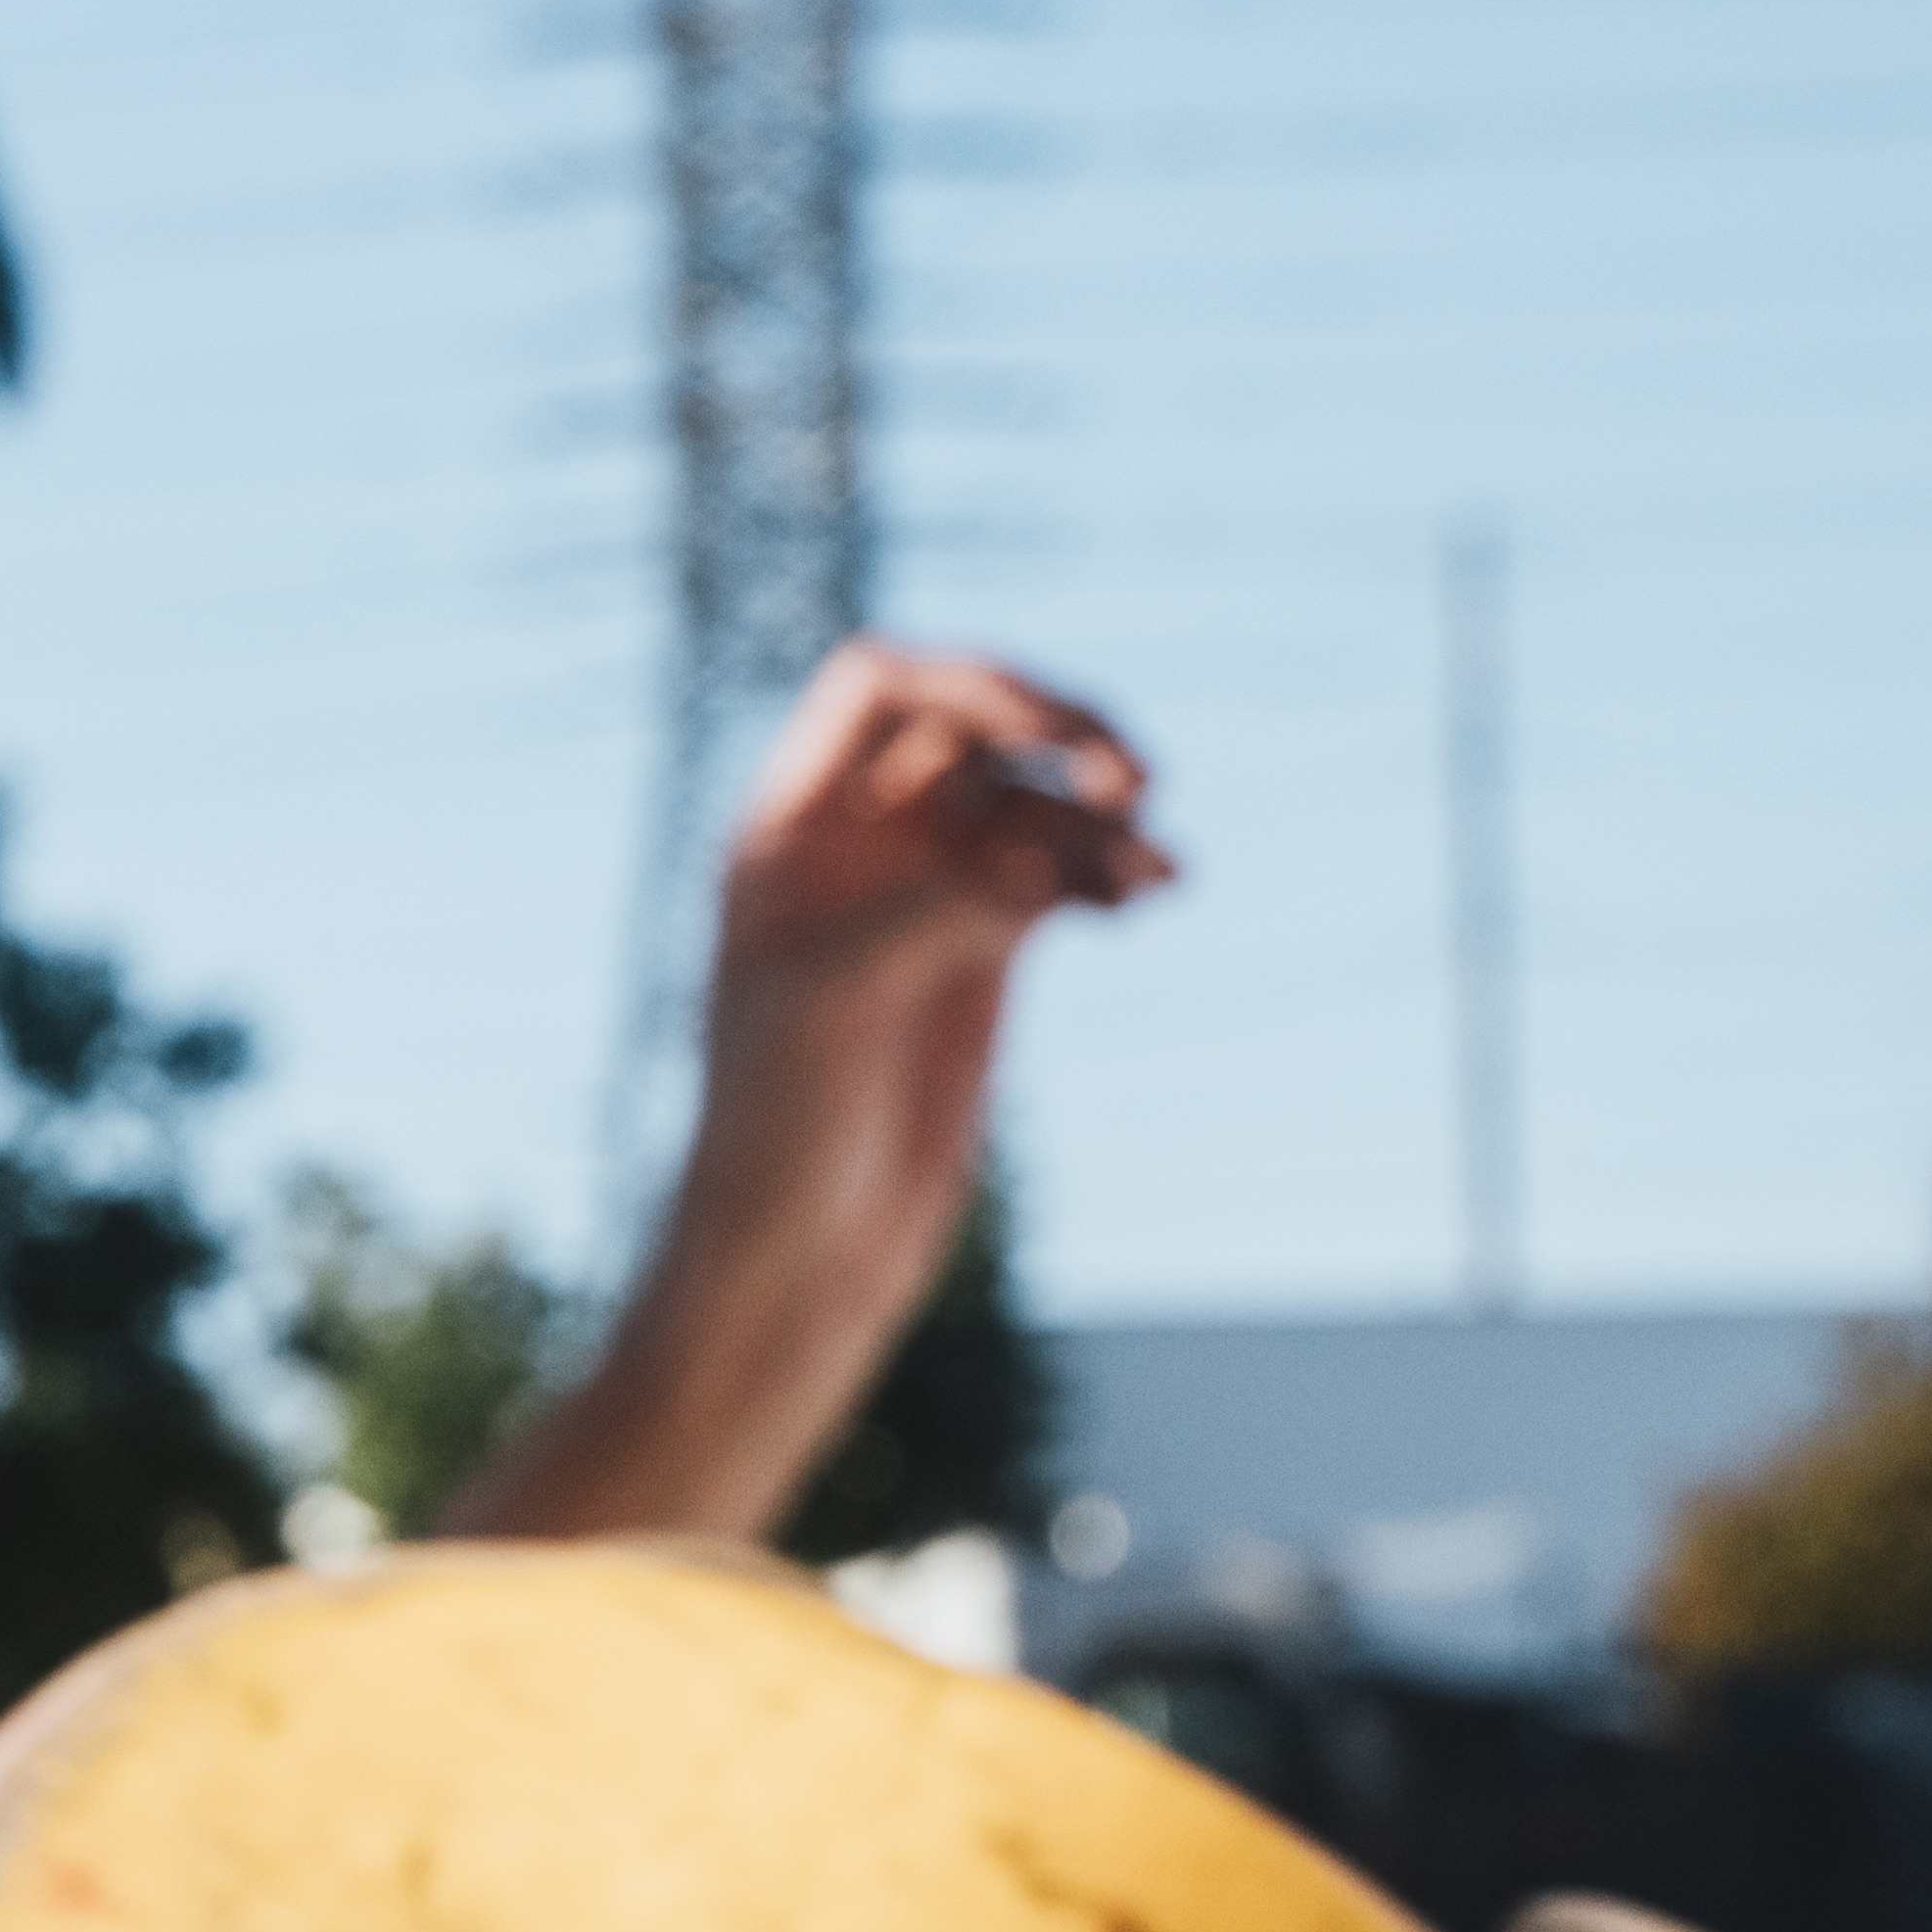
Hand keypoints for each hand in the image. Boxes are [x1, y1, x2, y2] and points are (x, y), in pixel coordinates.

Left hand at [702, 640, 1165, 1224]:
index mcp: (785, 830)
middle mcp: (853, 844)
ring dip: (1100, 818)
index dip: (971, 681)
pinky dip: (1110, 871)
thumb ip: (931, 908)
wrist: (801, 1250)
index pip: (882, 687)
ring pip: (1032, 804)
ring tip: (1154, 873)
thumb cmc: (777, 1127)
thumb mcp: (837, 1003)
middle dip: (1058, 738)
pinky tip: (1152, 892)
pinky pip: (1062, 875)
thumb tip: (1044, 853)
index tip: (1054, 731)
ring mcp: (923, 895)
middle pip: (974, 727)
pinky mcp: (982, 955)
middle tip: (1136, 777)